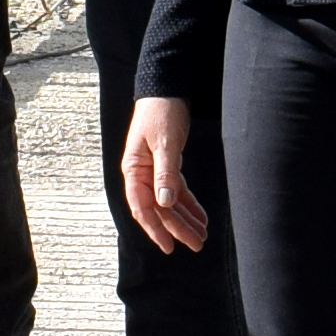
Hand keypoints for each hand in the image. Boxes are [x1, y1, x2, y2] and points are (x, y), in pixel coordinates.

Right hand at [118, 96, 207, 254]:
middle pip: (159, 209)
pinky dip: (189, 204)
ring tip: (201, 236)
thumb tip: (164, 203)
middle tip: (197, 244)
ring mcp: (154, 172)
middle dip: (178, 228)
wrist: (166, 90)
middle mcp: (142, 175)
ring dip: (185, 220)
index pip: (143, 207)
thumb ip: (165, 173)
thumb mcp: (164, 143)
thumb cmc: (160, 112)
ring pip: (169, 203)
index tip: (170, 245)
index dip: (156, 229)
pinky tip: (200, 217)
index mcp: (134, 170)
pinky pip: (177, 191)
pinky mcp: (167, 166)